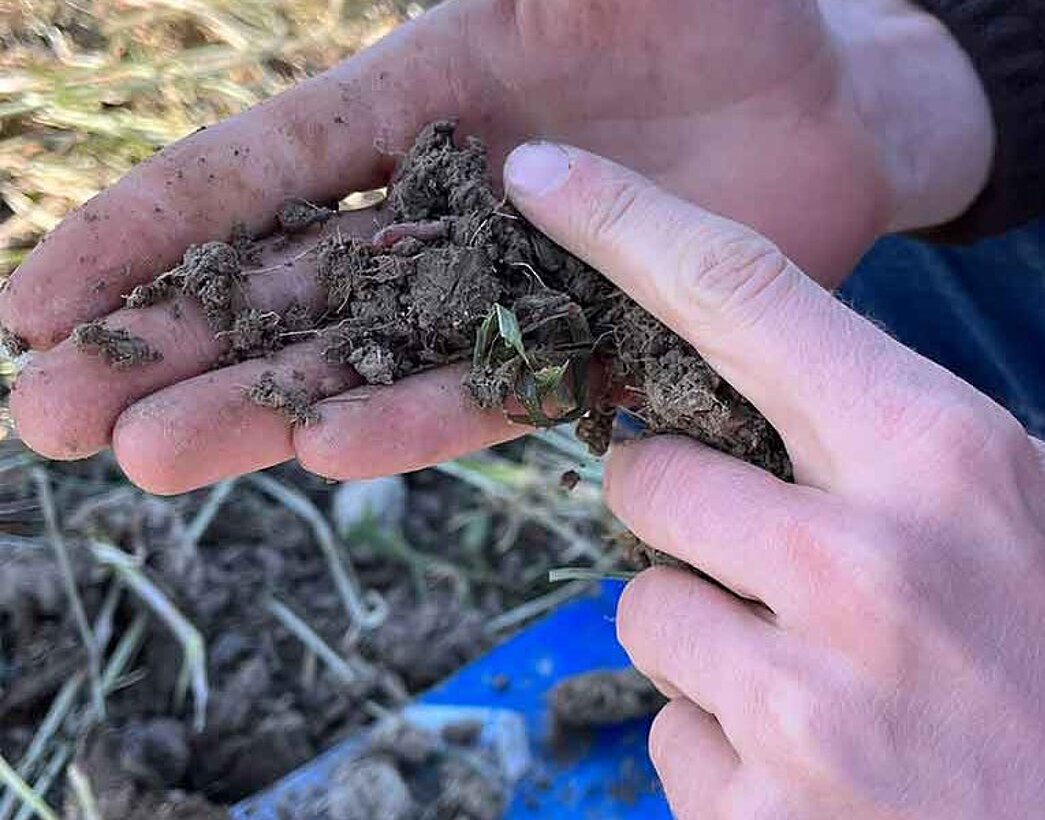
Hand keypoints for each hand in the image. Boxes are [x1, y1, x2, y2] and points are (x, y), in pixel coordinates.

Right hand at [2, 0, 990, 491]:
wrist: (831, 103)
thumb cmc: (724, 4)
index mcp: (424, 91)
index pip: (257, 165)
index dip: (143, 228)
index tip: (33, 299)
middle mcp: (445, 196)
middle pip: (282, 278)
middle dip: (167, 343)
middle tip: (49, 418)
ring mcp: (508, 278)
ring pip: (362, 350)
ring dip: (257, 404)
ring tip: (150, 458)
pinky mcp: (584, 340)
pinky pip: (488, 386)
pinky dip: (414, 417)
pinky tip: (324, 450)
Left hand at [501, 143, 1044, 817]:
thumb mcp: (1038, 515)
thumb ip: (898, 442)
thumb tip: (763, 389)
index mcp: (938, 459)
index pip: (746, 297)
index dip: (625, 225)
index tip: (542, 181)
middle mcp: (859, 564)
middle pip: (646, 473)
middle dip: (682, 507)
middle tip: (765, 554)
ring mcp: (801, 698)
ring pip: (641, 607)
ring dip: (704, 633)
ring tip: (814, 675)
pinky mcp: (754, 809)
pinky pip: (667, 731)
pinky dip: (722, 740)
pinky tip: (815, 761)